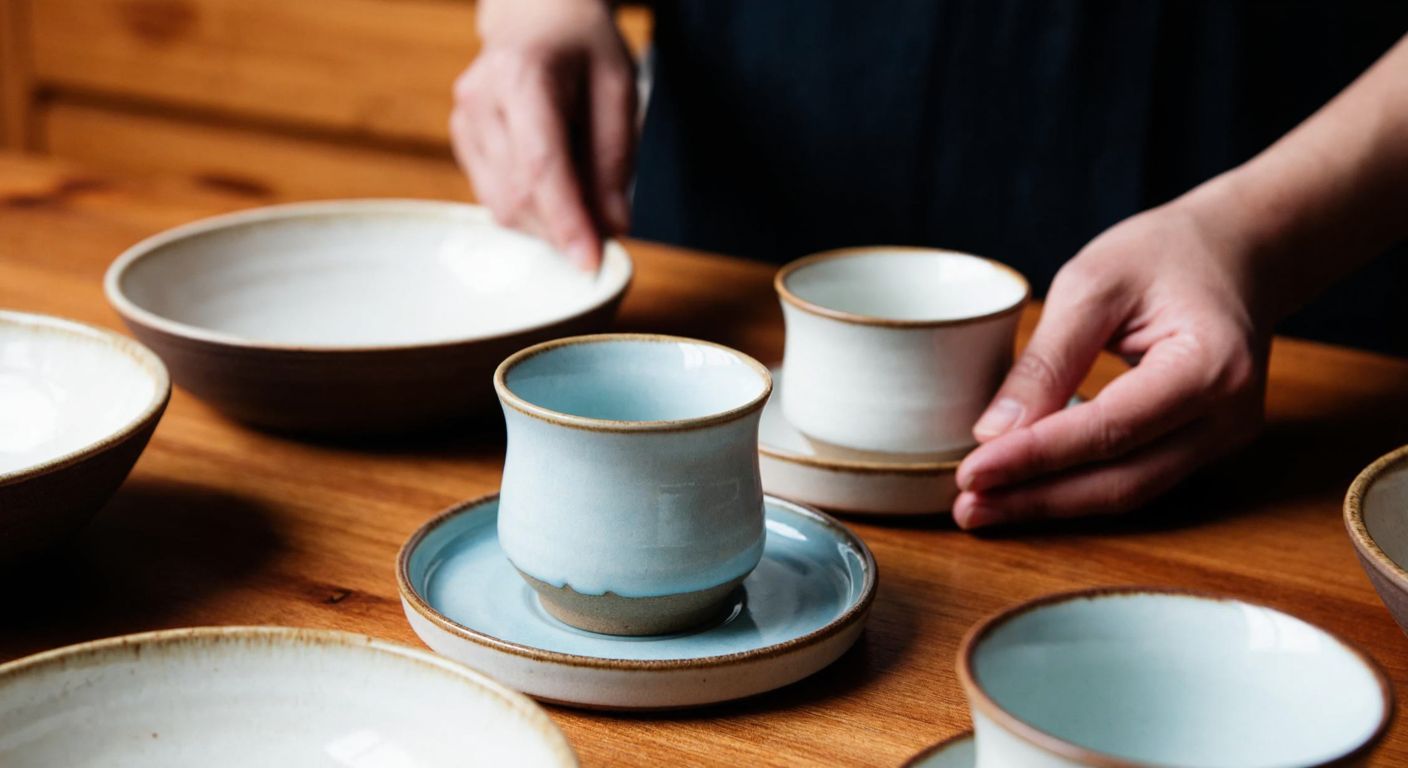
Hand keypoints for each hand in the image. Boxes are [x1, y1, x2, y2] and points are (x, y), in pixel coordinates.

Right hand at [450, 0, 635, 268]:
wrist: (535, 13)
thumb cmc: (583, 46)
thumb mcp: (619, 87)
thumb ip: (615, 158)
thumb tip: (612, 226)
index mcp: (523, 77)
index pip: (542, 167)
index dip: (566, 222)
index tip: (590, 264)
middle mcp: (481, 100)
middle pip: (519, 195)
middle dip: (564, 228)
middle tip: (607, 229)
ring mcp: (464, 120)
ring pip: (502, 205)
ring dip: (547, 223)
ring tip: (583, 195)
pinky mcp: (461, 139)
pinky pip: (494, 196)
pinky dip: (530, 207)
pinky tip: (554, 184)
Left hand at [953, 193, 1270, 528]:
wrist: (1239, 250)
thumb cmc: (1167, 252)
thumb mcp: (1093, 282)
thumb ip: (1046, 360)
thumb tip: (992, 433)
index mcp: (1211, 366)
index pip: (1109, 430)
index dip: (1035, 458)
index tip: (970, 472)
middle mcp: (1229, 417)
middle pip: (1120, 480)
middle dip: (1035, 498)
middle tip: (965, 506)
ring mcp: (1223, 439)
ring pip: (1127, 492)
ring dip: (1051, 504)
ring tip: (982, 506)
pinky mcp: (1203, 446)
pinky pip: (1135, 478)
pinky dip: (1076, 487)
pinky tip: (1025, 489)